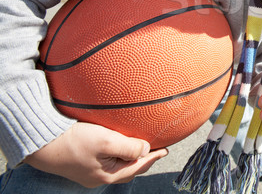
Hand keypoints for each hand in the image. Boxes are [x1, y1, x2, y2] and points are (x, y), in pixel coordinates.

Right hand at [24, 122, 167, 187]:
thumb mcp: (106, 141)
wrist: (41, 143)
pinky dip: (116, 154)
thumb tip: (146, 149)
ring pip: (116, 166)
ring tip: (139, 148)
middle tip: (156, 150)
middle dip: (143, 160)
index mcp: (107, 175)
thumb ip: (129, 146)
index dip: (153, 157)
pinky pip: (105, 160)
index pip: (137, 167)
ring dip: (130, 157)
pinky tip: (116, 146)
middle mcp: (98, 176)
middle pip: (128, 170)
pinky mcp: (80, 163)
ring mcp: (88, 172)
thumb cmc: (74, 141)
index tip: (165, 149)